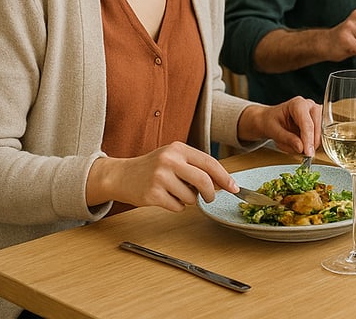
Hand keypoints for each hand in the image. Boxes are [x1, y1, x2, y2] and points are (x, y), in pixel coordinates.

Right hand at [85, 142, 233, 211]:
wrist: (121, 175)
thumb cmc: (152, 167)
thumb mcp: (174, 158)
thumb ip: (196, 166)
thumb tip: (222, 182)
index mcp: (178, 149)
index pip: (210, 163)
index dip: (225, 177)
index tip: (234, 187)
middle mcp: (169, 160)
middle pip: (204, 181)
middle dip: (211, 193)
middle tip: (210, 198)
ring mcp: (160, 177)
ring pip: (191, 197)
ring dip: (189, 200)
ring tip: (175, 192)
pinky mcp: (152, 194)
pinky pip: (177, 207)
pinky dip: (176, 206)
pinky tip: (165, 198)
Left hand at [238, 97, 320, 156]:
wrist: (269, 120)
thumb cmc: (270, 121)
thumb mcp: (274, 131)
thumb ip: (287, 138)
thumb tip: (301, 147)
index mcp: (298, 104)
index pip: (307, 124)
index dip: (308, 140)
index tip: (308, 153)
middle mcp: (309, 106)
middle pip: (316, 127)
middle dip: (310, 142)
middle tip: (302, 154)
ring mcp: (315, 113)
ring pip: (319, 133)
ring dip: (307, 143)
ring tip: (290, 144)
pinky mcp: (317, 122)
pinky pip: (317, 136)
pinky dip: (307, 144)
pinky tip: (296, 143)